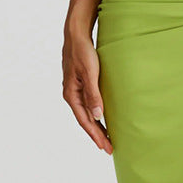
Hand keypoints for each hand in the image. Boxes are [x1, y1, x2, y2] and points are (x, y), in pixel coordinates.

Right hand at [62, 31, 112, 154]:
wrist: (77, 35)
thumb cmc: (83, 52)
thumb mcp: (90, 73)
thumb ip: (93, 94)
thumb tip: (98, 116)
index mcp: (71, 95)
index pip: (85, 121)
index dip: (96, 135)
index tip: (106, 147)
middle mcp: (72, 94)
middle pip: (86, 120)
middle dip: (97, 134)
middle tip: (110, 148)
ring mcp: (76, 89)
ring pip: (87, 112)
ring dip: (97, 125)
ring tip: (107, 137)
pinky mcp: (81, 83)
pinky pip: (88, 104)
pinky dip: (96, 113)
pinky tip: (102, 116)